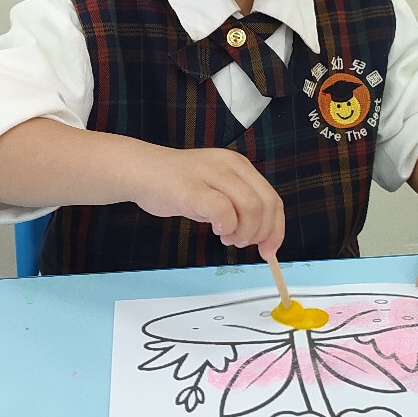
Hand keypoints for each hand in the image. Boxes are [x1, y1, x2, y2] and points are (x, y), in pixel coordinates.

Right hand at [128, 145, 284, 254]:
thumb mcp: (217, 190)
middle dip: (260, 233)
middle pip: (265, 204)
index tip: (269, 251)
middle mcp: (230, 165)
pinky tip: (215, 230)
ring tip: (226, 237)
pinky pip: (222, 210)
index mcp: (240, 166)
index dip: (276, 230)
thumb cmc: (179, 186)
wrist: (141, 171)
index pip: (273, 199)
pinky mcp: (191, 187)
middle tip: (240, 242)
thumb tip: (264, 240)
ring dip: (243, 232)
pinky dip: (225, 226)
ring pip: (250, 207)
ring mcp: (211, 174)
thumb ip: (240, 208)